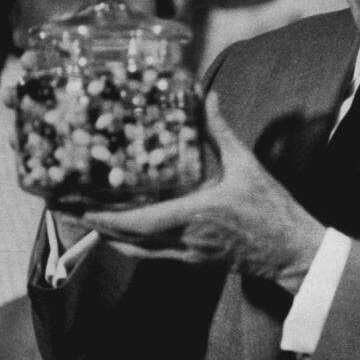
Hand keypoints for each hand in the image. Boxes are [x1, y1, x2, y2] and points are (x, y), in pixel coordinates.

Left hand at [81, 93, 325, 293]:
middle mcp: (184, 240)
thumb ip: (222, 132)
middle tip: (68, 207)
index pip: (139, 223)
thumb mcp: (247, 166)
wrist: (291, 252)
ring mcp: (187, 255)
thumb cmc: (272, 210)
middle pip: (125, 241)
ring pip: (135, 252)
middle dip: (94, 225)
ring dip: (108, 236)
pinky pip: (151, 254)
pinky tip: (123, 227)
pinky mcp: (193, 262)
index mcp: (195, 216)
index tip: (78, 206)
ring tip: (87, 216)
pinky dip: (130, 242)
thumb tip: (208, 97)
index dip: (104, 218)